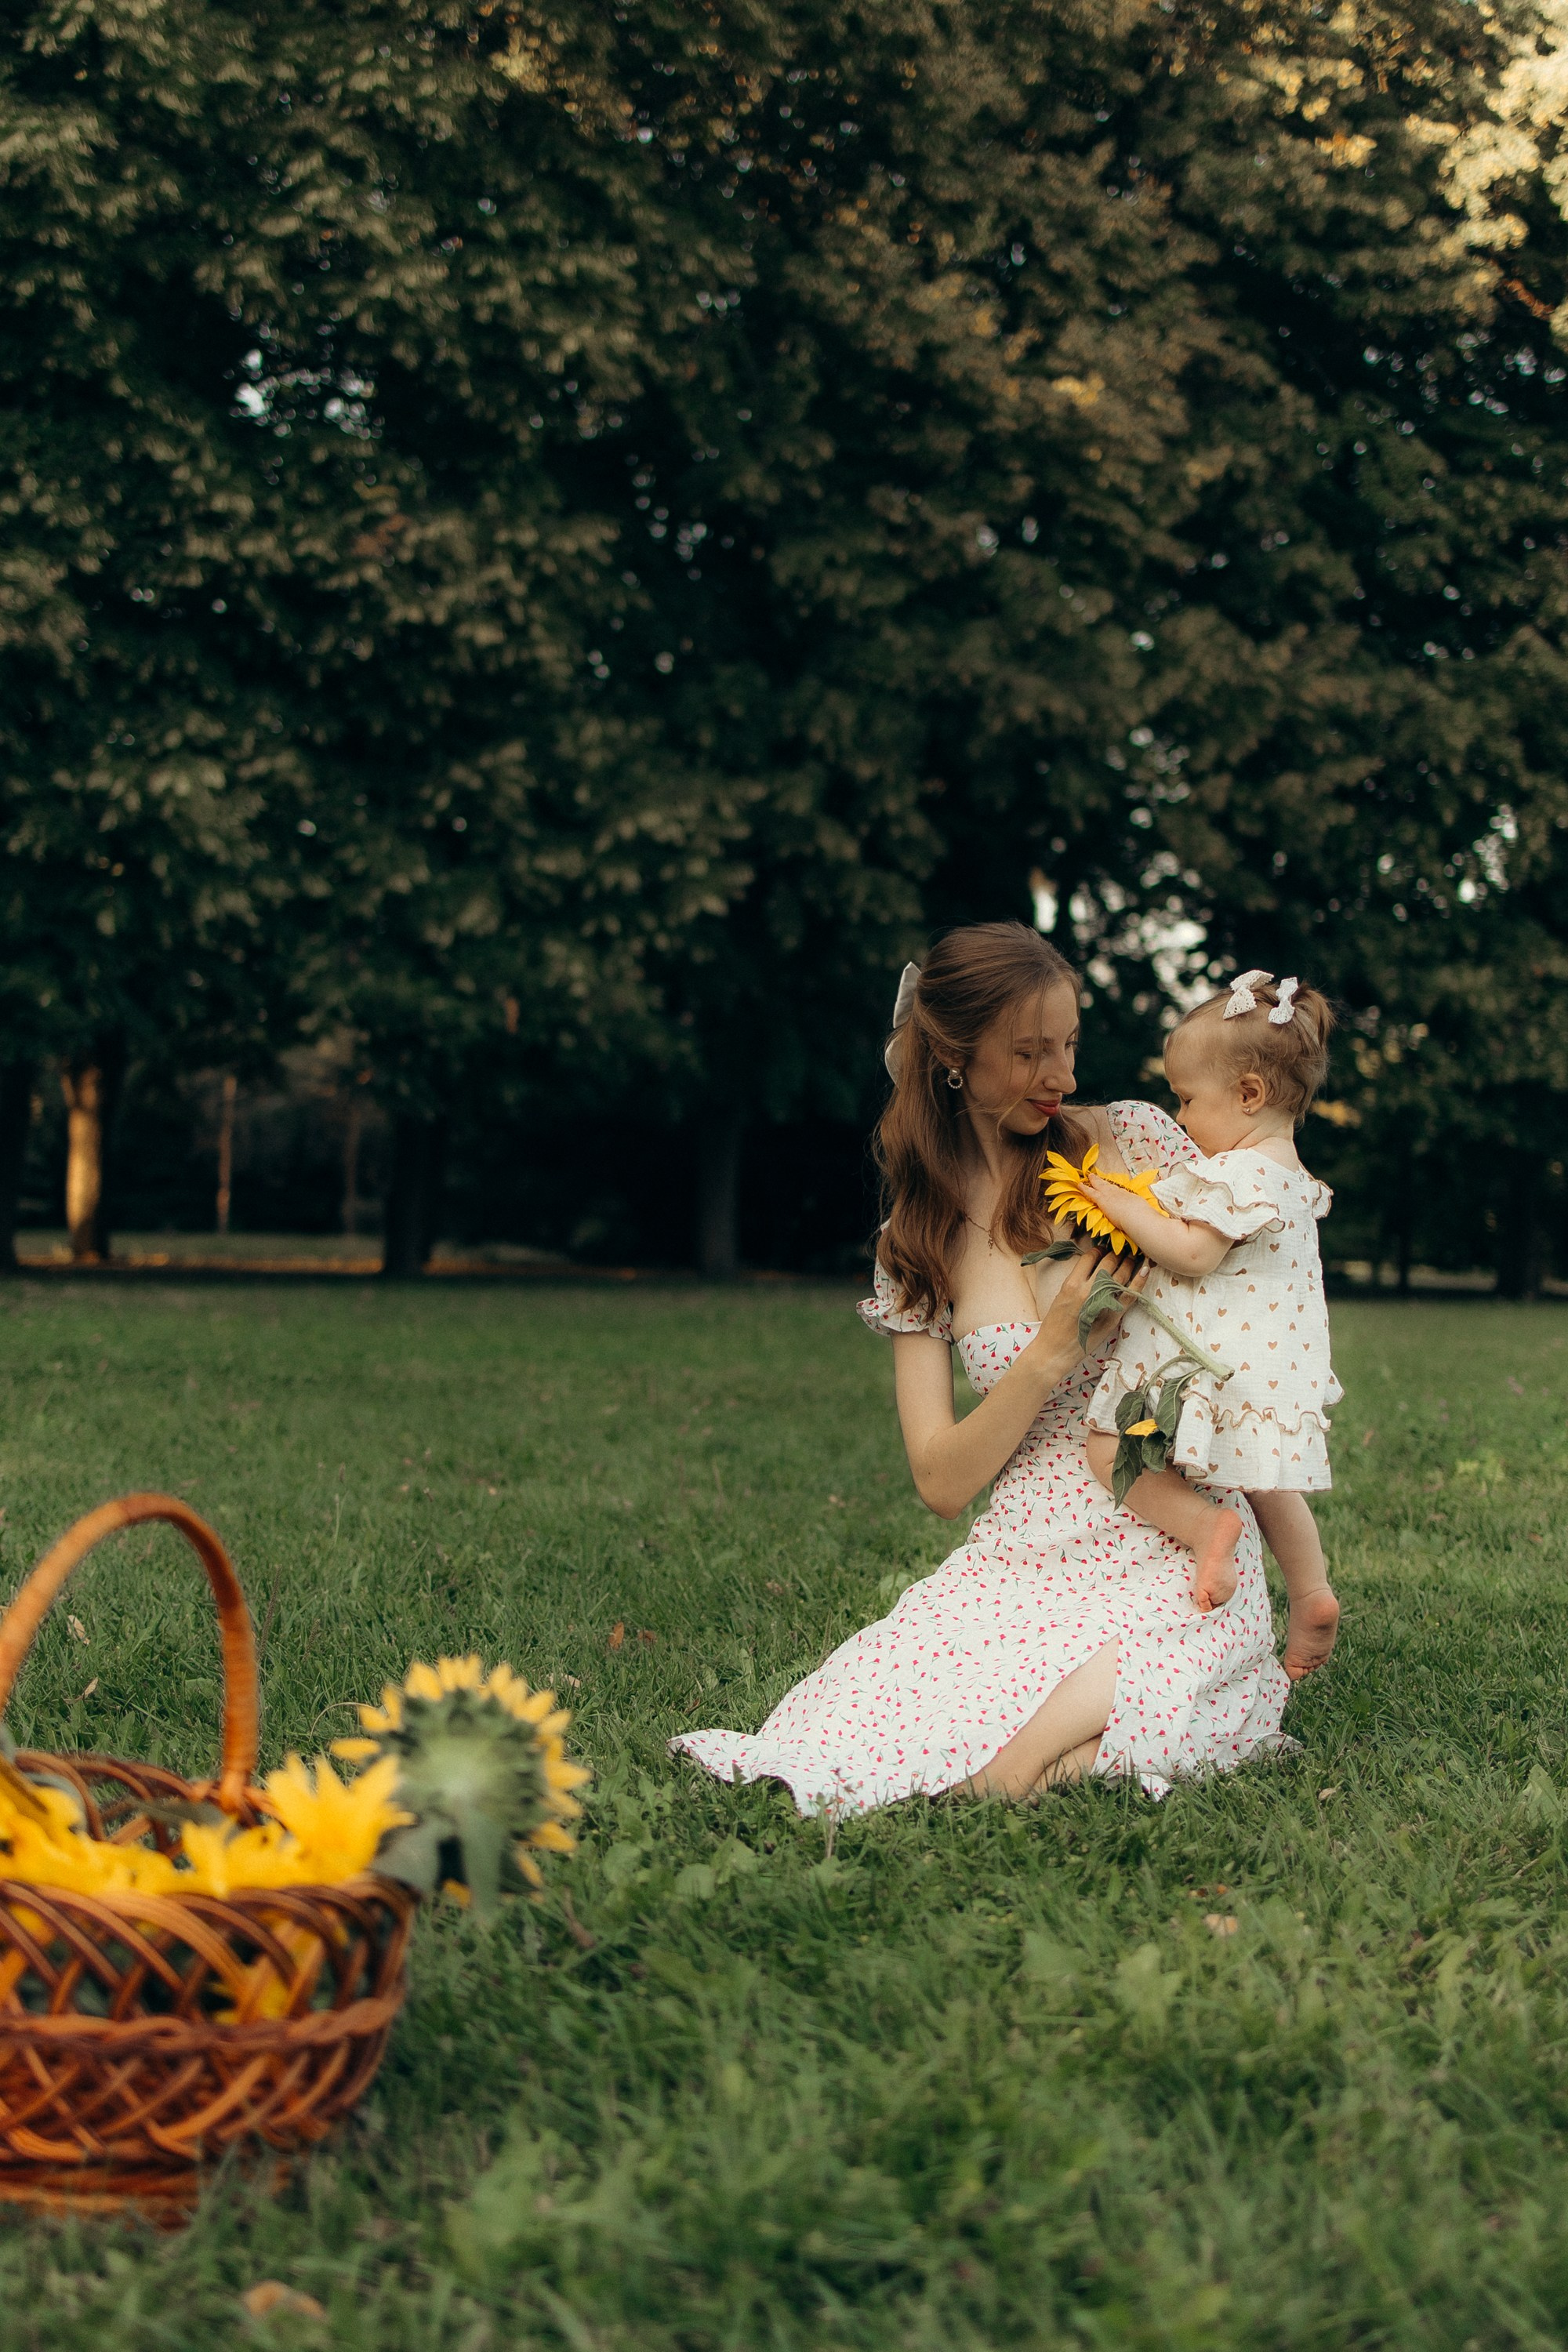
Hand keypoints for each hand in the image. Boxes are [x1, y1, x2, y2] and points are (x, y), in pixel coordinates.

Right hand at [1034, 1243, 1146, 1365]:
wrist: (1055, 1350)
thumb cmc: (1055, 1325)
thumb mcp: (1060, 1296)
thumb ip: (1076, 1281)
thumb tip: (1092, 1267)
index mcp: (1071, 1284)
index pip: (1090, 1257)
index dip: (1099, 1249)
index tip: (1104, 1247)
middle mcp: (1088, 1290)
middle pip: (1108, 1262)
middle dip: (1117, 1252)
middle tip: (1123, 1247)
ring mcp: (1102, 1303)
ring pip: (1121, 1274)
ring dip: (1129, 1261)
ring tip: (1133, 1255)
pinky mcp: (1113, 1316)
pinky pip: (1130, 1294)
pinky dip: (1139, 1281)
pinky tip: (1145, 1269)